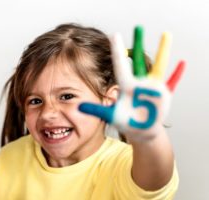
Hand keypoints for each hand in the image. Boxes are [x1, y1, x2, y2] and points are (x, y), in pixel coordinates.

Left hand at [79, 26, 184, 141]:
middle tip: (137, 27)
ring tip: (166, 34)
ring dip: (163, 50)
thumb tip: (78, 107)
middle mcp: (139, 82)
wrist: (141, 130)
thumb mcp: (111, 116)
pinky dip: (177, 73)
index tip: (114, 35)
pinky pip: (172, 81)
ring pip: (158, 65)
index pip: (120, 65)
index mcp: (126, 85)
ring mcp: (152, 86)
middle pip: (139, 60)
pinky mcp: (163, 93)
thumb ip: (96, 110)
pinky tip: (182, 63)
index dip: (117, 51)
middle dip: (138, 44)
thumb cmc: (126, 121)